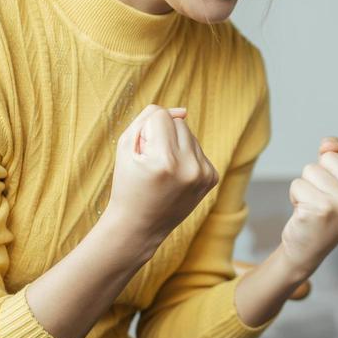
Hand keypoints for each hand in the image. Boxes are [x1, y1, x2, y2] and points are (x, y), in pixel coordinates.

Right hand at [104, 104, 218, 248]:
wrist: (139, 226)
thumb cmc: (128, 184)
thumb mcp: (126, 146)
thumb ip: (148, 118)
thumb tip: (184, 111)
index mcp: (165, 161)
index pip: (161, 116)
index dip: (146, 131)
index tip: (141, 155)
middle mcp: (189, 167)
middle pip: (179, 122)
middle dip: (163, 136)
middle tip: (151, 163)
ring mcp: (204, 174)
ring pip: (190, 134)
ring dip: (175, 145)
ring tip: (163, 171)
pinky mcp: (212, 178)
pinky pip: (198, 149)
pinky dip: (185, 157)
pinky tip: (175, 176)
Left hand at [280, 137, 337, 278]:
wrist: (309, 249)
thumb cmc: (325, 212)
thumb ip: (336, 154)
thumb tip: (328, 144)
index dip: (335, 166)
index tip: (337, 189)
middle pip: (329, 157)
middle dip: (319, 174)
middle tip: (324, 198)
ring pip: (311, 169)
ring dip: (306, 186)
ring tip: (314, 205)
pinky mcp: (321, 209)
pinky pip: (297, 184)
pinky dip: (296, 196)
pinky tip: (306, 213)